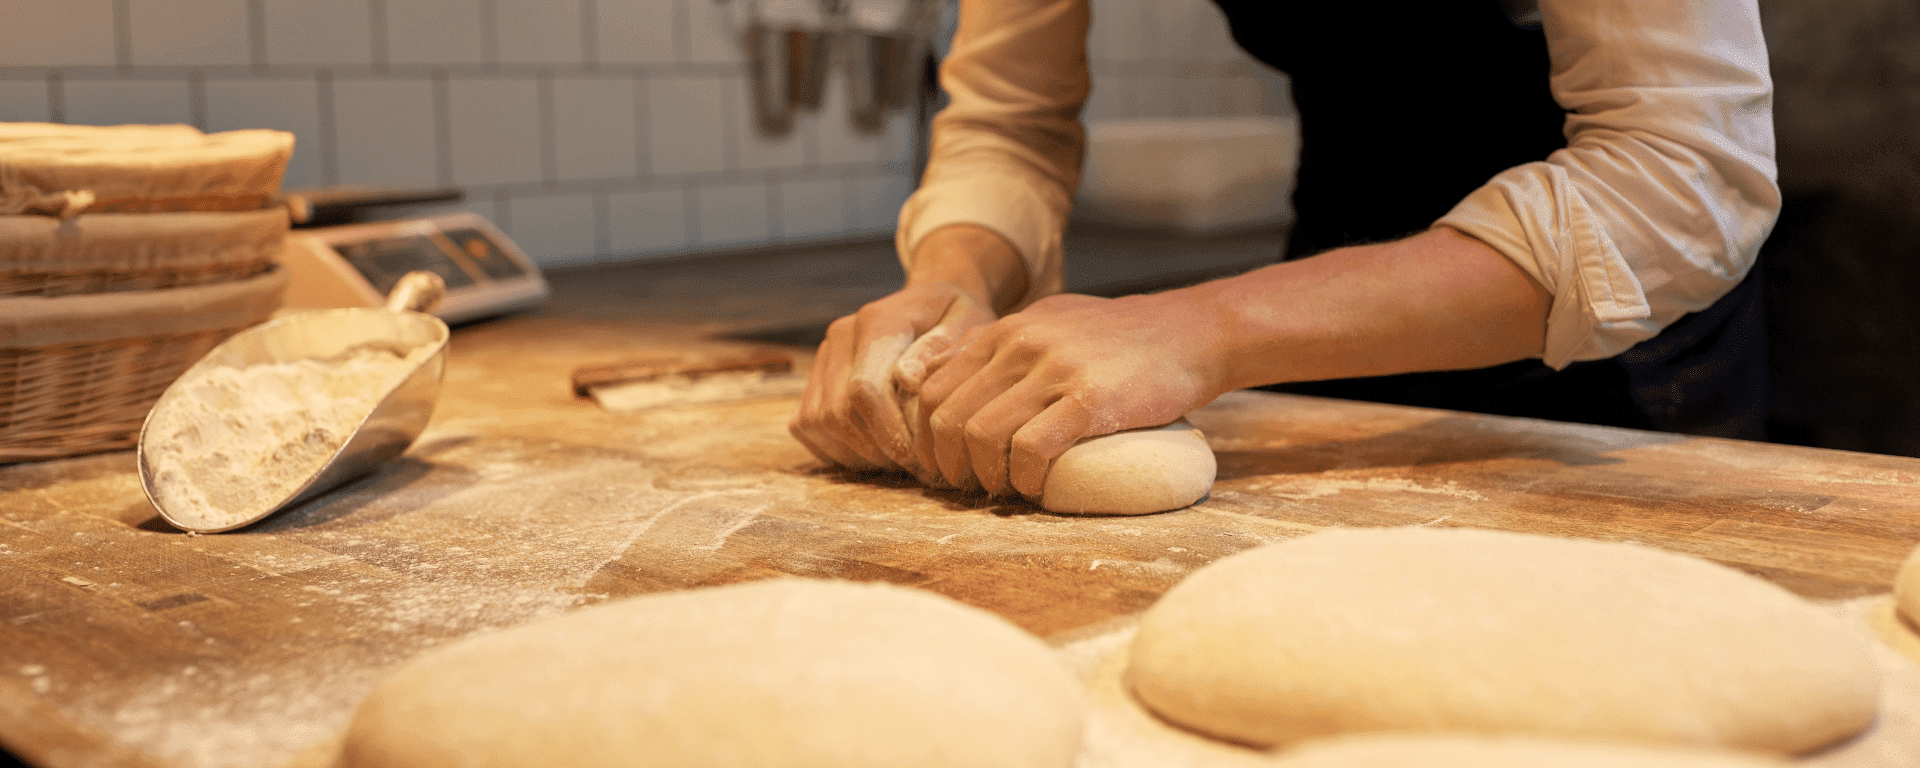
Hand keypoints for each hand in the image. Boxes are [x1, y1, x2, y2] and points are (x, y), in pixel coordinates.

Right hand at [789, 282, 996, 478]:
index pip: (865, 389)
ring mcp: (823, 355)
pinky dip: (834, 448)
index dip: (888, 432)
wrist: (932, 304)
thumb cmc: (957, 319)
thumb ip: (942, 347)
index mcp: (877, 320)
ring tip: (894, 458)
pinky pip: (805, 425)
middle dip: (874, 448)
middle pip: (837, 412)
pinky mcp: (814, 375)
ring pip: (816, 422)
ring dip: (854, 452)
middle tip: (911, 464)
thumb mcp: (968, 322)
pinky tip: (872, 451)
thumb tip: (906, 378)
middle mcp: (840, 335)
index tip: (918, 456)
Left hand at [912, 290, 1231, 497]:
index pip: (932, 387)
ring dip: (984, 476)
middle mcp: (1021, 344)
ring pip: (981, 435)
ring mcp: (1054, 370)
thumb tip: (967, 378)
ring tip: (1002, 491)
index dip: (927, 435)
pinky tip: (1036, 488)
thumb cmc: (1123, 336)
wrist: (1192, 333)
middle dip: (947, 463)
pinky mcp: (1089, 400)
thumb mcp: (1053, 321)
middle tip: (966, 486)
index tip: (942, 463)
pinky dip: (1024, 479)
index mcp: (1006, 330)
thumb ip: (1009, 345)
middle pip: (948, 416)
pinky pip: (1030, 449)